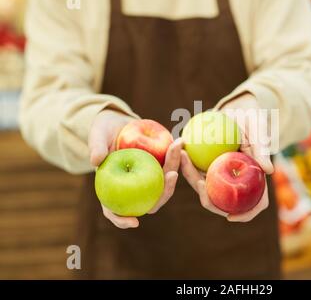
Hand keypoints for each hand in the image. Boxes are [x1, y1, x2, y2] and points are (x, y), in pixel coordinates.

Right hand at [88, 109, 181, 228]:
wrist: (118, 122)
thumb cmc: (103, 131)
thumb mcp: (97, 135)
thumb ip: (96, 146)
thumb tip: (95, 161)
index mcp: (114, 189)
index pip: (115, 211)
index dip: (123, 220)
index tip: (135, 222)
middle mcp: (134, 188)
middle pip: (150, 201)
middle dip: (164, 192)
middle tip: (172, 174)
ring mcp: (149, 179)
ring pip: (164, 183)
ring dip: (174, 167)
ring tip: (177, 149)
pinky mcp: (160, 166)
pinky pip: (170, 164)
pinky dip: (176, 155)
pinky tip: (179, 141)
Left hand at [180, 93, 272, 221]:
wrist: (239, 111)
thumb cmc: (253, 121)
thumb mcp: (259, 132)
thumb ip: (262, 150)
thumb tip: (269, 170)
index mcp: (253, 179)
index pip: (254, 204)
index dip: (245, 214)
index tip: (230, 217)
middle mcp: (234, 180)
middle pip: (222, 199)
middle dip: (207, 197)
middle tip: (199, 183)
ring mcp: (219, 174)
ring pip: (204, 185)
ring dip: (191, 176)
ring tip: (184, 159)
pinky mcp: (206, 165)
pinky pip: (195, 169)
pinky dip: (187, 163)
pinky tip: (181, 152)